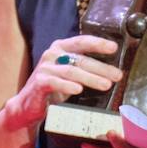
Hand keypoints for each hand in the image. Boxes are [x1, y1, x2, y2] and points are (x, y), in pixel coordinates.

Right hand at [8, 35, 123, 129]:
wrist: (28, 105)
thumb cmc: (53, 88)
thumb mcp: (70, 75)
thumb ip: (85, 68)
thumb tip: (112, 71)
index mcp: (61, 48)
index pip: (81, 42)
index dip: (98, 43)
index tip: (113, 48)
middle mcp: (52, 55)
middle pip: (80, 59)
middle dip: (101, 67)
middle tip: (118, 75)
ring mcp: (44, 68)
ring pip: (71, 71)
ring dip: (91, 78)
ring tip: (106, 85)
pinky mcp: (39, 83)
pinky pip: (54, 82)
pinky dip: (67, 86)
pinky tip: (78, 90)